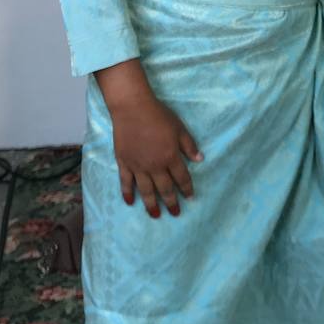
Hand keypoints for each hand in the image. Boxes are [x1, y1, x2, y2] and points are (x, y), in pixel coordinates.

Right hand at [94, 59, 202, 217]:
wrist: (132, 108)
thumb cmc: (158, 116)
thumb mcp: (179, 128)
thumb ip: (188, 146)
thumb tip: (200, 160)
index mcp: (170, 157)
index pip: (181, 178)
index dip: (187, 189)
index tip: (190, 198)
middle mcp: (155, 166)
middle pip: (164, 188)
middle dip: (171, 202)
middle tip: (175, 213)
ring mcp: (138, 166)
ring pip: (146, 190)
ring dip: (151, 204)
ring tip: (156, 215)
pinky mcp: (124, 163)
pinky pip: (125, 182)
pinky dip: (127, 193)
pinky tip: (130, 203)